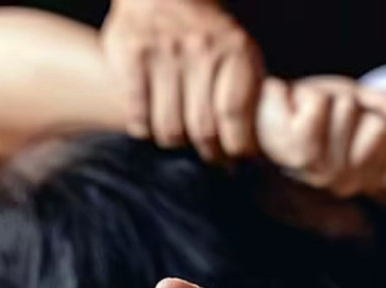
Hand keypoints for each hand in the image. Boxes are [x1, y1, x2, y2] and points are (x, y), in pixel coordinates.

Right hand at [101, 0, 262, 160]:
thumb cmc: (207, 31)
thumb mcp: (240, 50)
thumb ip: (248, 91)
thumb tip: (253, 148)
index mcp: (235, 51)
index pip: (234, 116)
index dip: (235, 148)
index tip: (235, 158)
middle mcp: (201, 50)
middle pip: (202, 128)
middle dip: (209, 152)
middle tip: (210, 156)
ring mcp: (164, 52)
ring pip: (169, 127)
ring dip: (176, 143)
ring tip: (180, 140)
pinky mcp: (132, 55)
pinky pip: (138, 113)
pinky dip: (144, 129)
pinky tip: (150, 127)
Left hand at [257, 76, 385, 197]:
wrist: (263, 109)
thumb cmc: (311, 108)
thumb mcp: (358, 102)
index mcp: (365, 176)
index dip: (379, 117)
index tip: (351, 123)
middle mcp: (345, 183)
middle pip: (378, 126)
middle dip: (354, 108)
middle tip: (326, 118)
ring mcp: (322, 173)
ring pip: (349, 111)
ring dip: (330, 100)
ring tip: (309, 116)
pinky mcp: (297, 153)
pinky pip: (320, 106)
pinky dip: (309, 96)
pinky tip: (294, 111)